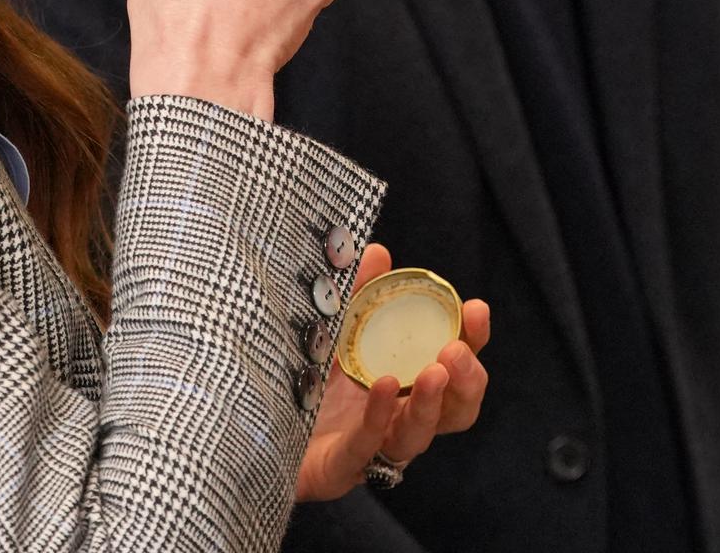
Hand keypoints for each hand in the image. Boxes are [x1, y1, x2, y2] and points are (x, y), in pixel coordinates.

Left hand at [296, 243, 492, 501]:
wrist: (243, 422)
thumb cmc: (297, 375)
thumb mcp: (329, 327)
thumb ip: (355, 293)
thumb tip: (378, 252)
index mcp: (404, 384)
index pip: (454, 368)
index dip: (472, 341)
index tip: (475, 310)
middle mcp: (396, 419)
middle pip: (454, 412)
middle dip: (466, 381)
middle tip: (456, 351)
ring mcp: (371, 448)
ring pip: (417, 436)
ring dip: (431, 404)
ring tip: (434, 372)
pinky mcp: (339, 467)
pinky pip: (366, 447)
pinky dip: (379, 418)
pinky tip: (384, 388)